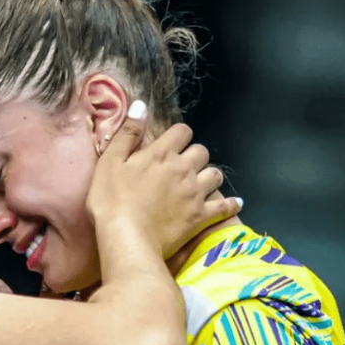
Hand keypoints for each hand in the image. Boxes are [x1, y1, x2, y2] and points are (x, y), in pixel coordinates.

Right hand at [86, 101, 242, 258]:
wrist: (126, 238)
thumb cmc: (110, 201)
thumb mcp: (109, 162)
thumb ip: (127, 133)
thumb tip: (141, 105)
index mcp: (161, 154)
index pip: (181, 131)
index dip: (177, 136)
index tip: (169, 146)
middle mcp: (183, 168)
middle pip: (201, 151)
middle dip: (193, 155)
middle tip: (180, 167)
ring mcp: (195, 192)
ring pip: (215, 174)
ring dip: (209, 175)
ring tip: (199, 183)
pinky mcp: (201, 216)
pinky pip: (224, 206)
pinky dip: (230, 204)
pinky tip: (234, 203)